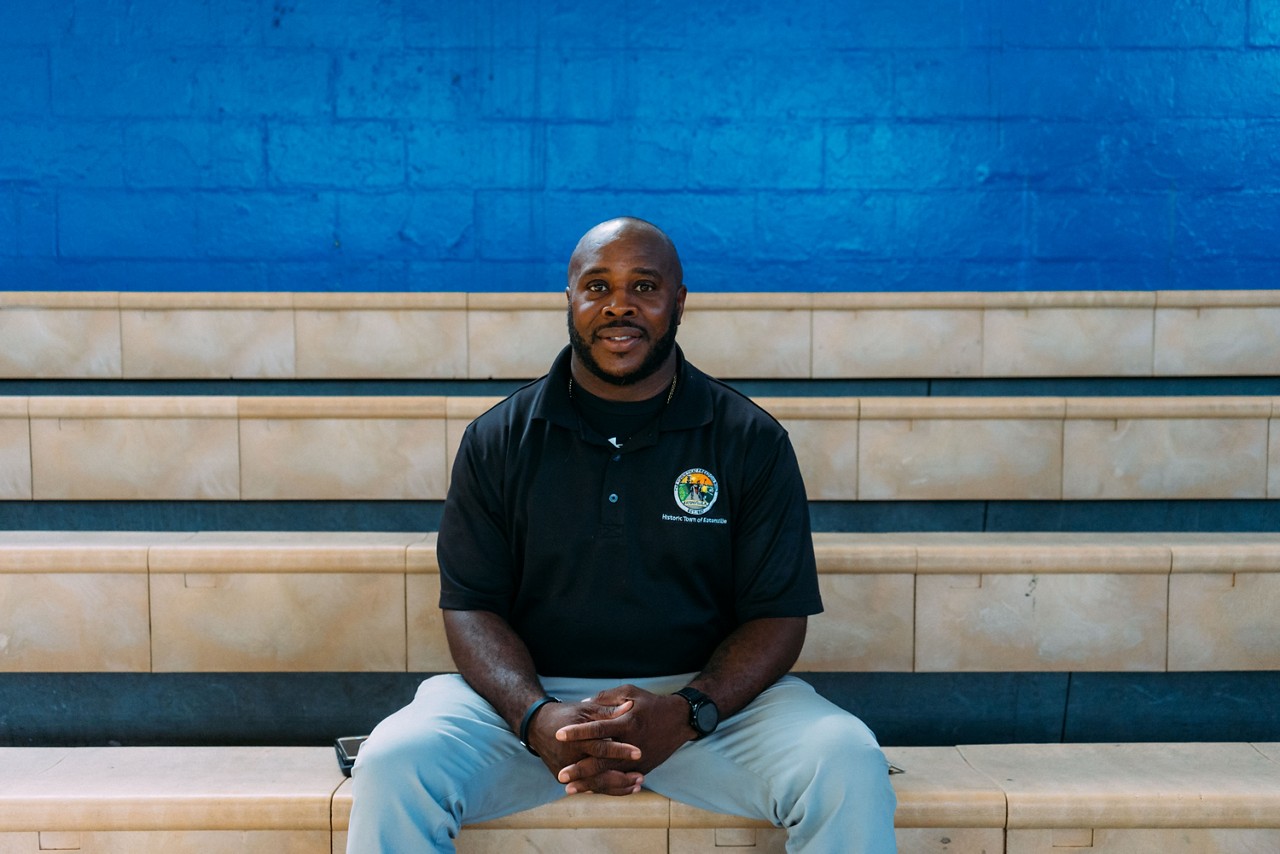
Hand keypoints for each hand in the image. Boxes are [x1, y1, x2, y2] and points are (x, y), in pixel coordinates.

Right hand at [525, 696, 644, 795]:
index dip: (620, 750)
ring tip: (638, 786)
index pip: (600, 747)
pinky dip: (606, 789)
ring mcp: (565, 770)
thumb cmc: (565, 714)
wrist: (536, 726)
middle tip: (641, 777)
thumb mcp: (585, 709)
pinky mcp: (563, 779)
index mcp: (576, 738)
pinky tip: (624, 789)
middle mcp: (570, 757)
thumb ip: (607, 711)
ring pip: (594, 785)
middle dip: (621, 777)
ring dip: (617, 787)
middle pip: (598, 772)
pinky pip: (588, 787)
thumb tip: (629, 707)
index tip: (639, 752)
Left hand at [555, 685, 694, 794]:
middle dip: (580, 768)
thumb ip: (606, 699)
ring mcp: (638, 759)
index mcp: (627, 721)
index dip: (578, 732)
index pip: (598, 728)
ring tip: (570, 788)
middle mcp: (631, 743)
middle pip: (601, 758)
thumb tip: (584, 704)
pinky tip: (590, 790)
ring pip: (610, 775)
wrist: (680, 720)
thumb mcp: (630, 692)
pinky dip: (605, 786)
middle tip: (561, 774)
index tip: (559, 734)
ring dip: (589, 783)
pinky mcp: (643, 768)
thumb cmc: (651, 703)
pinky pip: (621, 780)